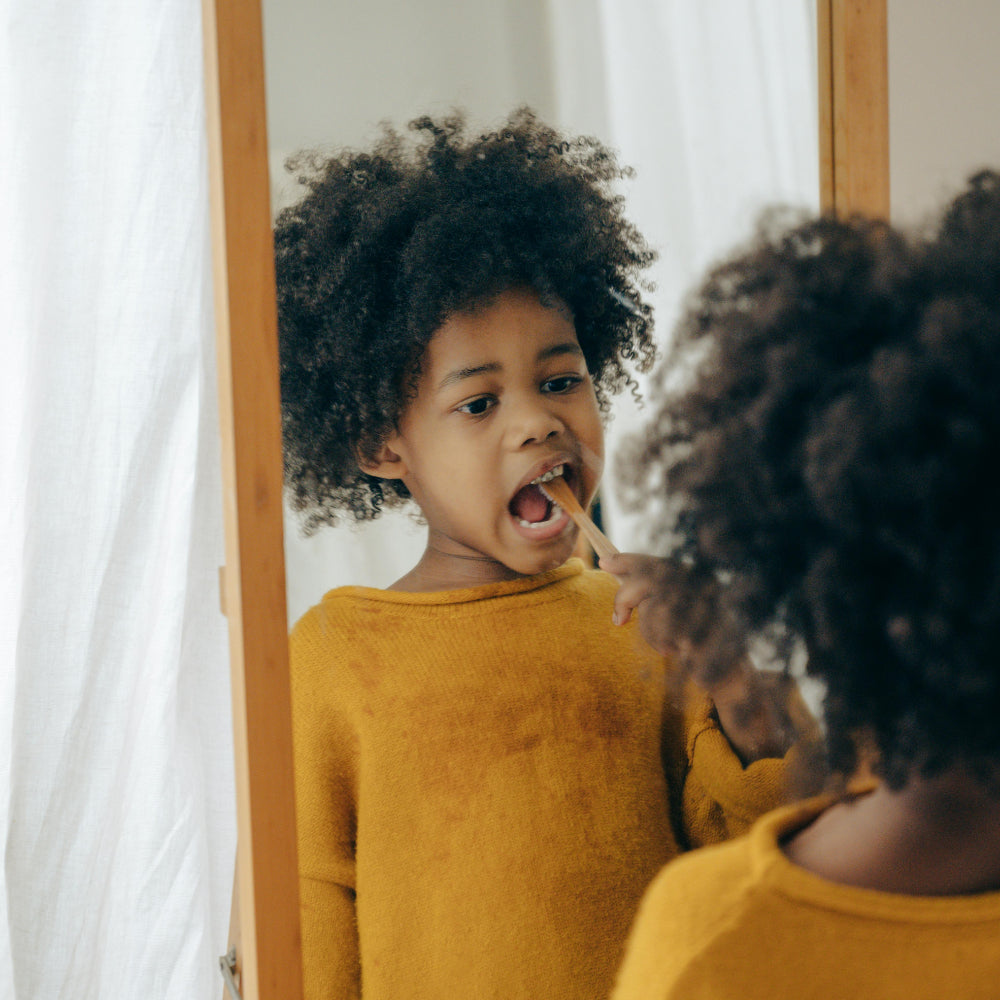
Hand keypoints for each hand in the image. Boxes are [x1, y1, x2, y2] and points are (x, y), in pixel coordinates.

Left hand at [600, 551, 804, 761]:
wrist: (730, 674)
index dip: (629, 560)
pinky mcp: (700, 629)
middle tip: (620, 620)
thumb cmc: (698, 641)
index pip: (659, 562)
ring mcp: (705, 606)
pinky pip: (660, 630)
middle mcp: (705, 586)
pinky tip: (674, 650)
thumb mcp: (673, 610)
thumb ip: (649, 590)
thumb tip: (607, 561)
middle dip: (625, 598)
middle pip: (649, 579)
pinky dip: (658, 642)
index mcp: (698, 577)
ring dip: (649, 631)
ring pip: (651, 608)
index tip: (604, 561)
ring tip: (665, 643)